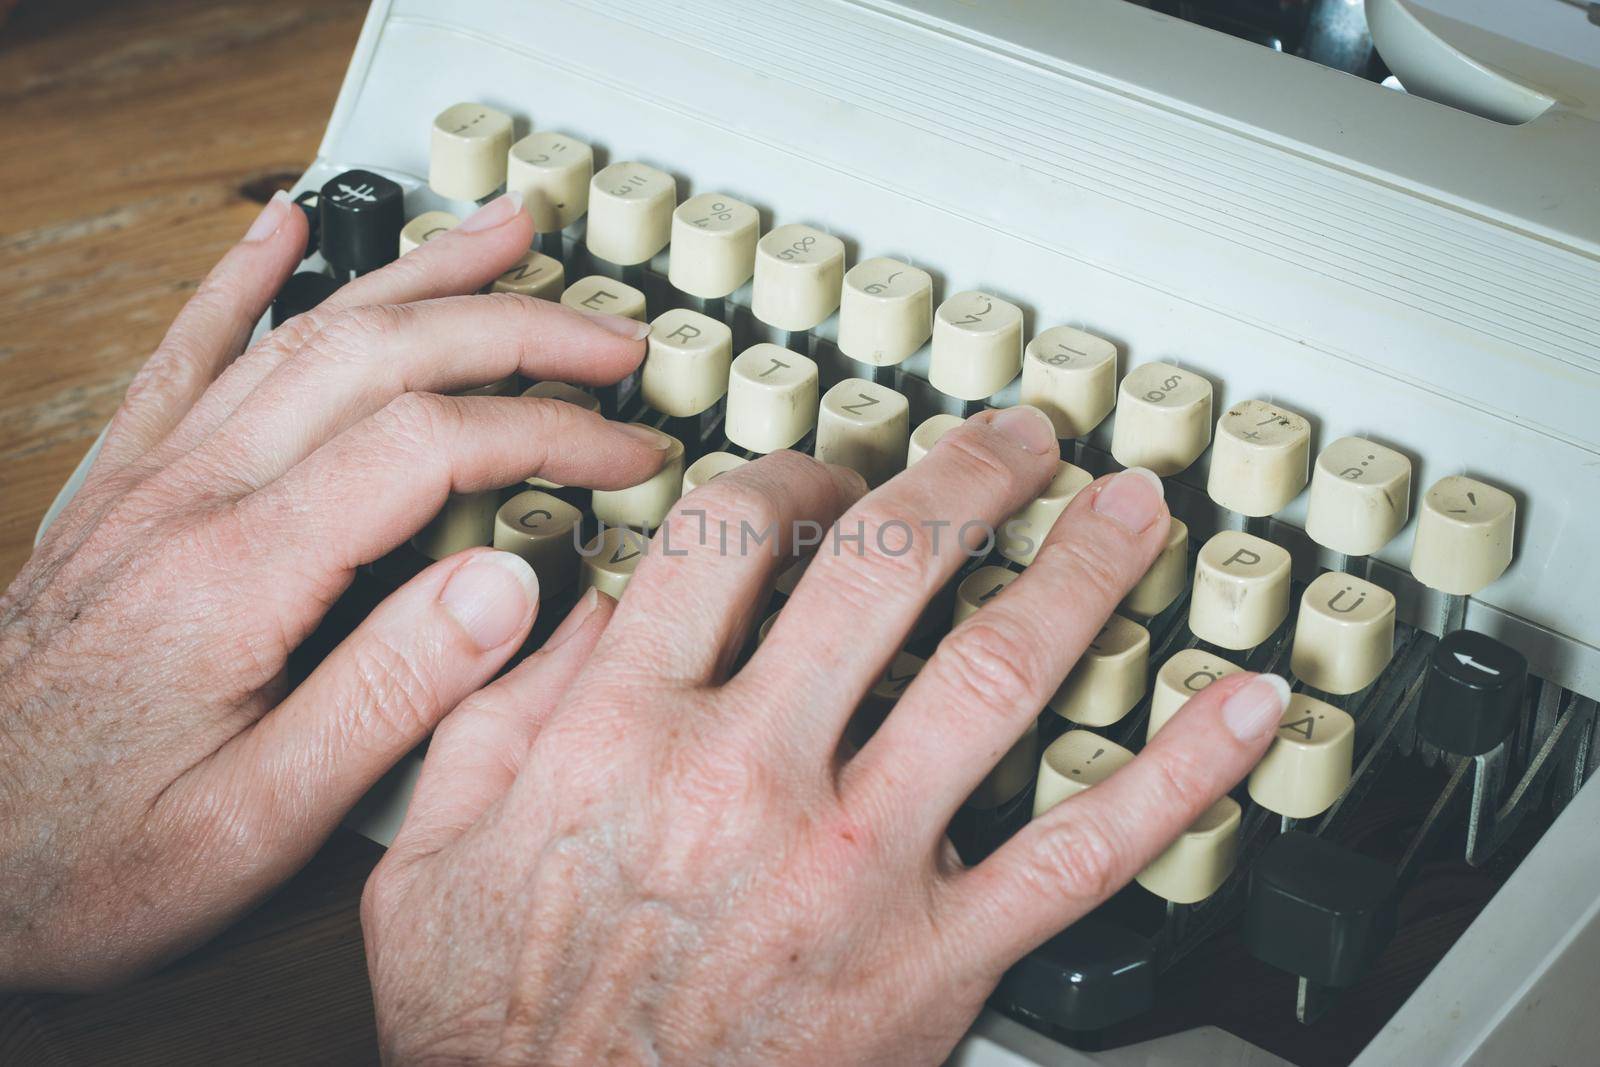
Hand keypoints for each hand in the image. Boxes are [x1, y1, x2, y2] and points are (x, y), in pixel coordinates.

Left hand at [0, 190, 668, 989]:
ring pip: (302, 334)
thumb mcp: (256, 824)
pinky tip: (280, 227)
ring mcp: (151, 483)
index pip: (429, 443)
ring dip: (416, 276)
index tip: (630, 454)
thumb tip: (512, 584)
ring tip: (503, 236)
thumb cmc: (85, 859)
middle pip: (378, 355)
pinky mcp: (122, 493)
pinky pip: (187, 354)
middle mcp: (191, 500)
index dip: (551, 433)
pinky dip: (241, 279)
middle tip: (611, 333)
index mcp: (237, 576)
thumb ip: (389, 696)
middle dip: (515, 327)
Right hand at [362, 408, 1290, 1063]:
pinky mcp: (934, 961)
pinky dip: (1182, 772)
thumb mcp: (425, 857)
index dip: (793, 470)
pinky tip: (1245, 712)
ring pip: (993, 673)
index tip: (829, 470)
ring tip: (1134, 509)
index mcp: (621, 731)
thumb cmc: (499, 1032)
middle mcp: (745, 776)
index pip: (727, 532)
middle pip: (881, 566)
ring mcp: (854, 865)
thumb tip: (568, 605)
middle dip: (966, 477)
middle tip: (1021, 439)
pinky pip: (1084, 851)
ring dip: (1080, 572)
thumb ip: (492, 710)